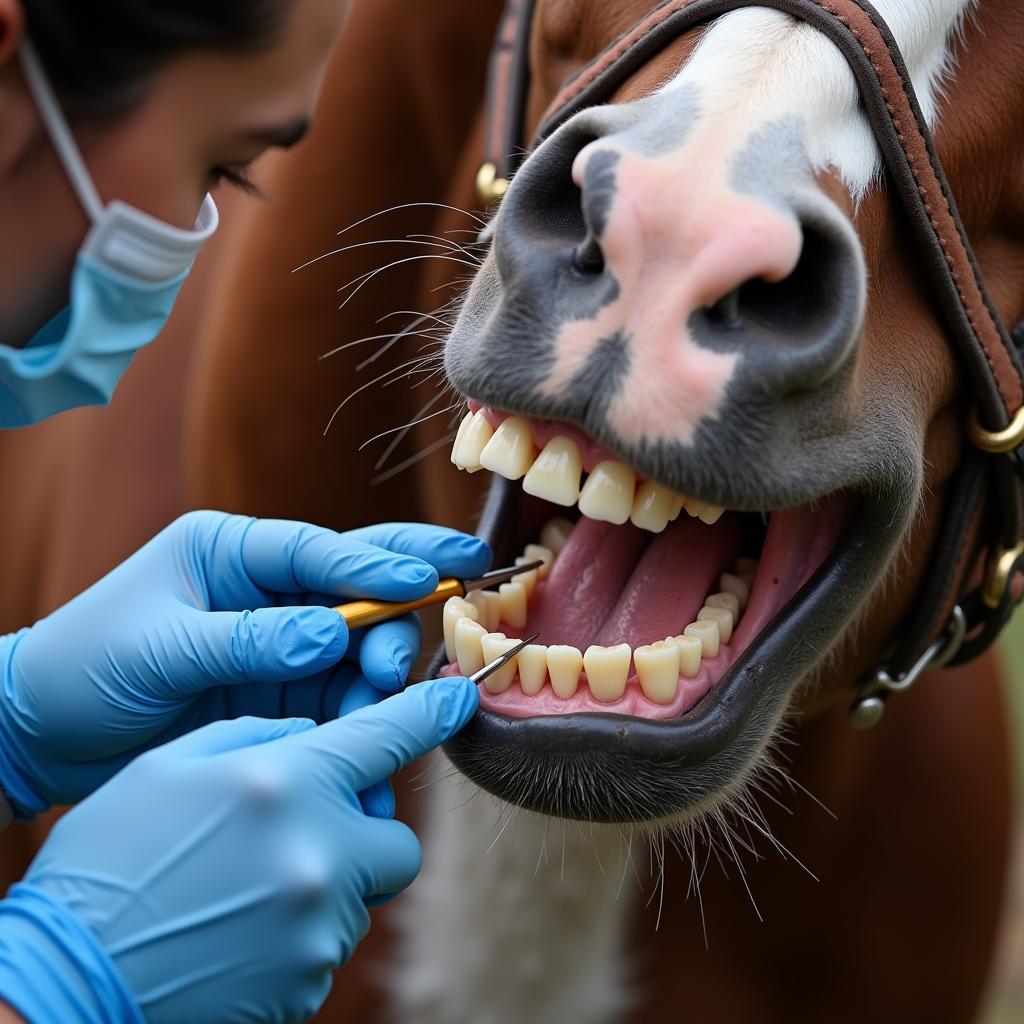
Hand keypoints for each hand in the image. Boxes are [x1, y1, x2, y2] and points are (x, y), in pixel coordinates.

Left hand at [0, 511, 489, 815]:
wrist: (41, 738)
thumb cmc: (84, 668)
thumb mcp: (161, 647)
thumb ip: (249, 641)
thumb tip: (330, 637)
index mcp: (230, 552)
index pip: (317, 550)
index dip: (376, 565)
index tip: (426, 580)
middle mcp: (264, 591)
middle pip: (354, 586)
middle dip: (395, 609)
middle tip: (408, 648)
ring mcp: (277, 643)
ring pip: (356, 646)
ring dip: (379, 668)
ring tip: (381, 696)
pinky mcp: (281, 693)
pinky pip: (338, 695)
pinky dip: (361, 712)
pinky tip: (374, 728)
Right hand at [0, 679, 477, 1023]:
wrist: (67, 974)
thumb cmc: (111, 857)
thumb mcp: (177, 763)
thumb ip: (261, 738)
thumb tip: (314, 739)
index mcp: (285, 782)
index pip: (388, 737)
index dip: (432, 712)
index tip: (460, 698)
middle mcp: (318, 851)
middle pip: (396, 840)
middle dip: (366, 834)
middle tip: (308, 834)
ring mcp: (318, 923)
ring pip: (360, 894)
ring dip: (326, 884)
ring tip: (247, 888)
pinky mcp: (308, 980)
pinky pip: (328, 942)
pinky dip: (299, 931)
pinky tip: (240, 928)